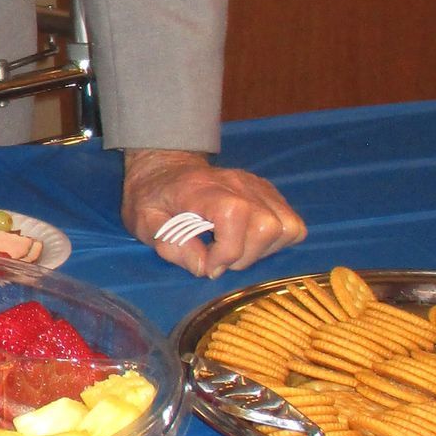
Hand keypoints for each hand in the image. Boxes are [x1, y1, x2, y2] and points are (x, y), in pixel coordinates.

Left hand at [121, 148, 306, 279]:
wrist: (165, 168)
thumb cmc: (152, 197)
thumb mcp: (143, 222)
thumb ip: (169, 243)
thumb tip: (203, 266)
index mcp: (202, 188)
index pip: (235, 213)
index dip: (227, 251)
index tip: (207, 265)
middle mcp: (236, 183)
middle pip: (267, 226)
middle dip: (243, 257)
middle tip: (217, 259)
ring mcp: (257, 186)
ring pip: (286, 227)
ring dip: (262, 251)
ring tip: (234, 251)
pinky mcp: (268, 192)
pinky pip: (292, 224)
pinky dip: (276, 241)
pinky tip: (249, 242)